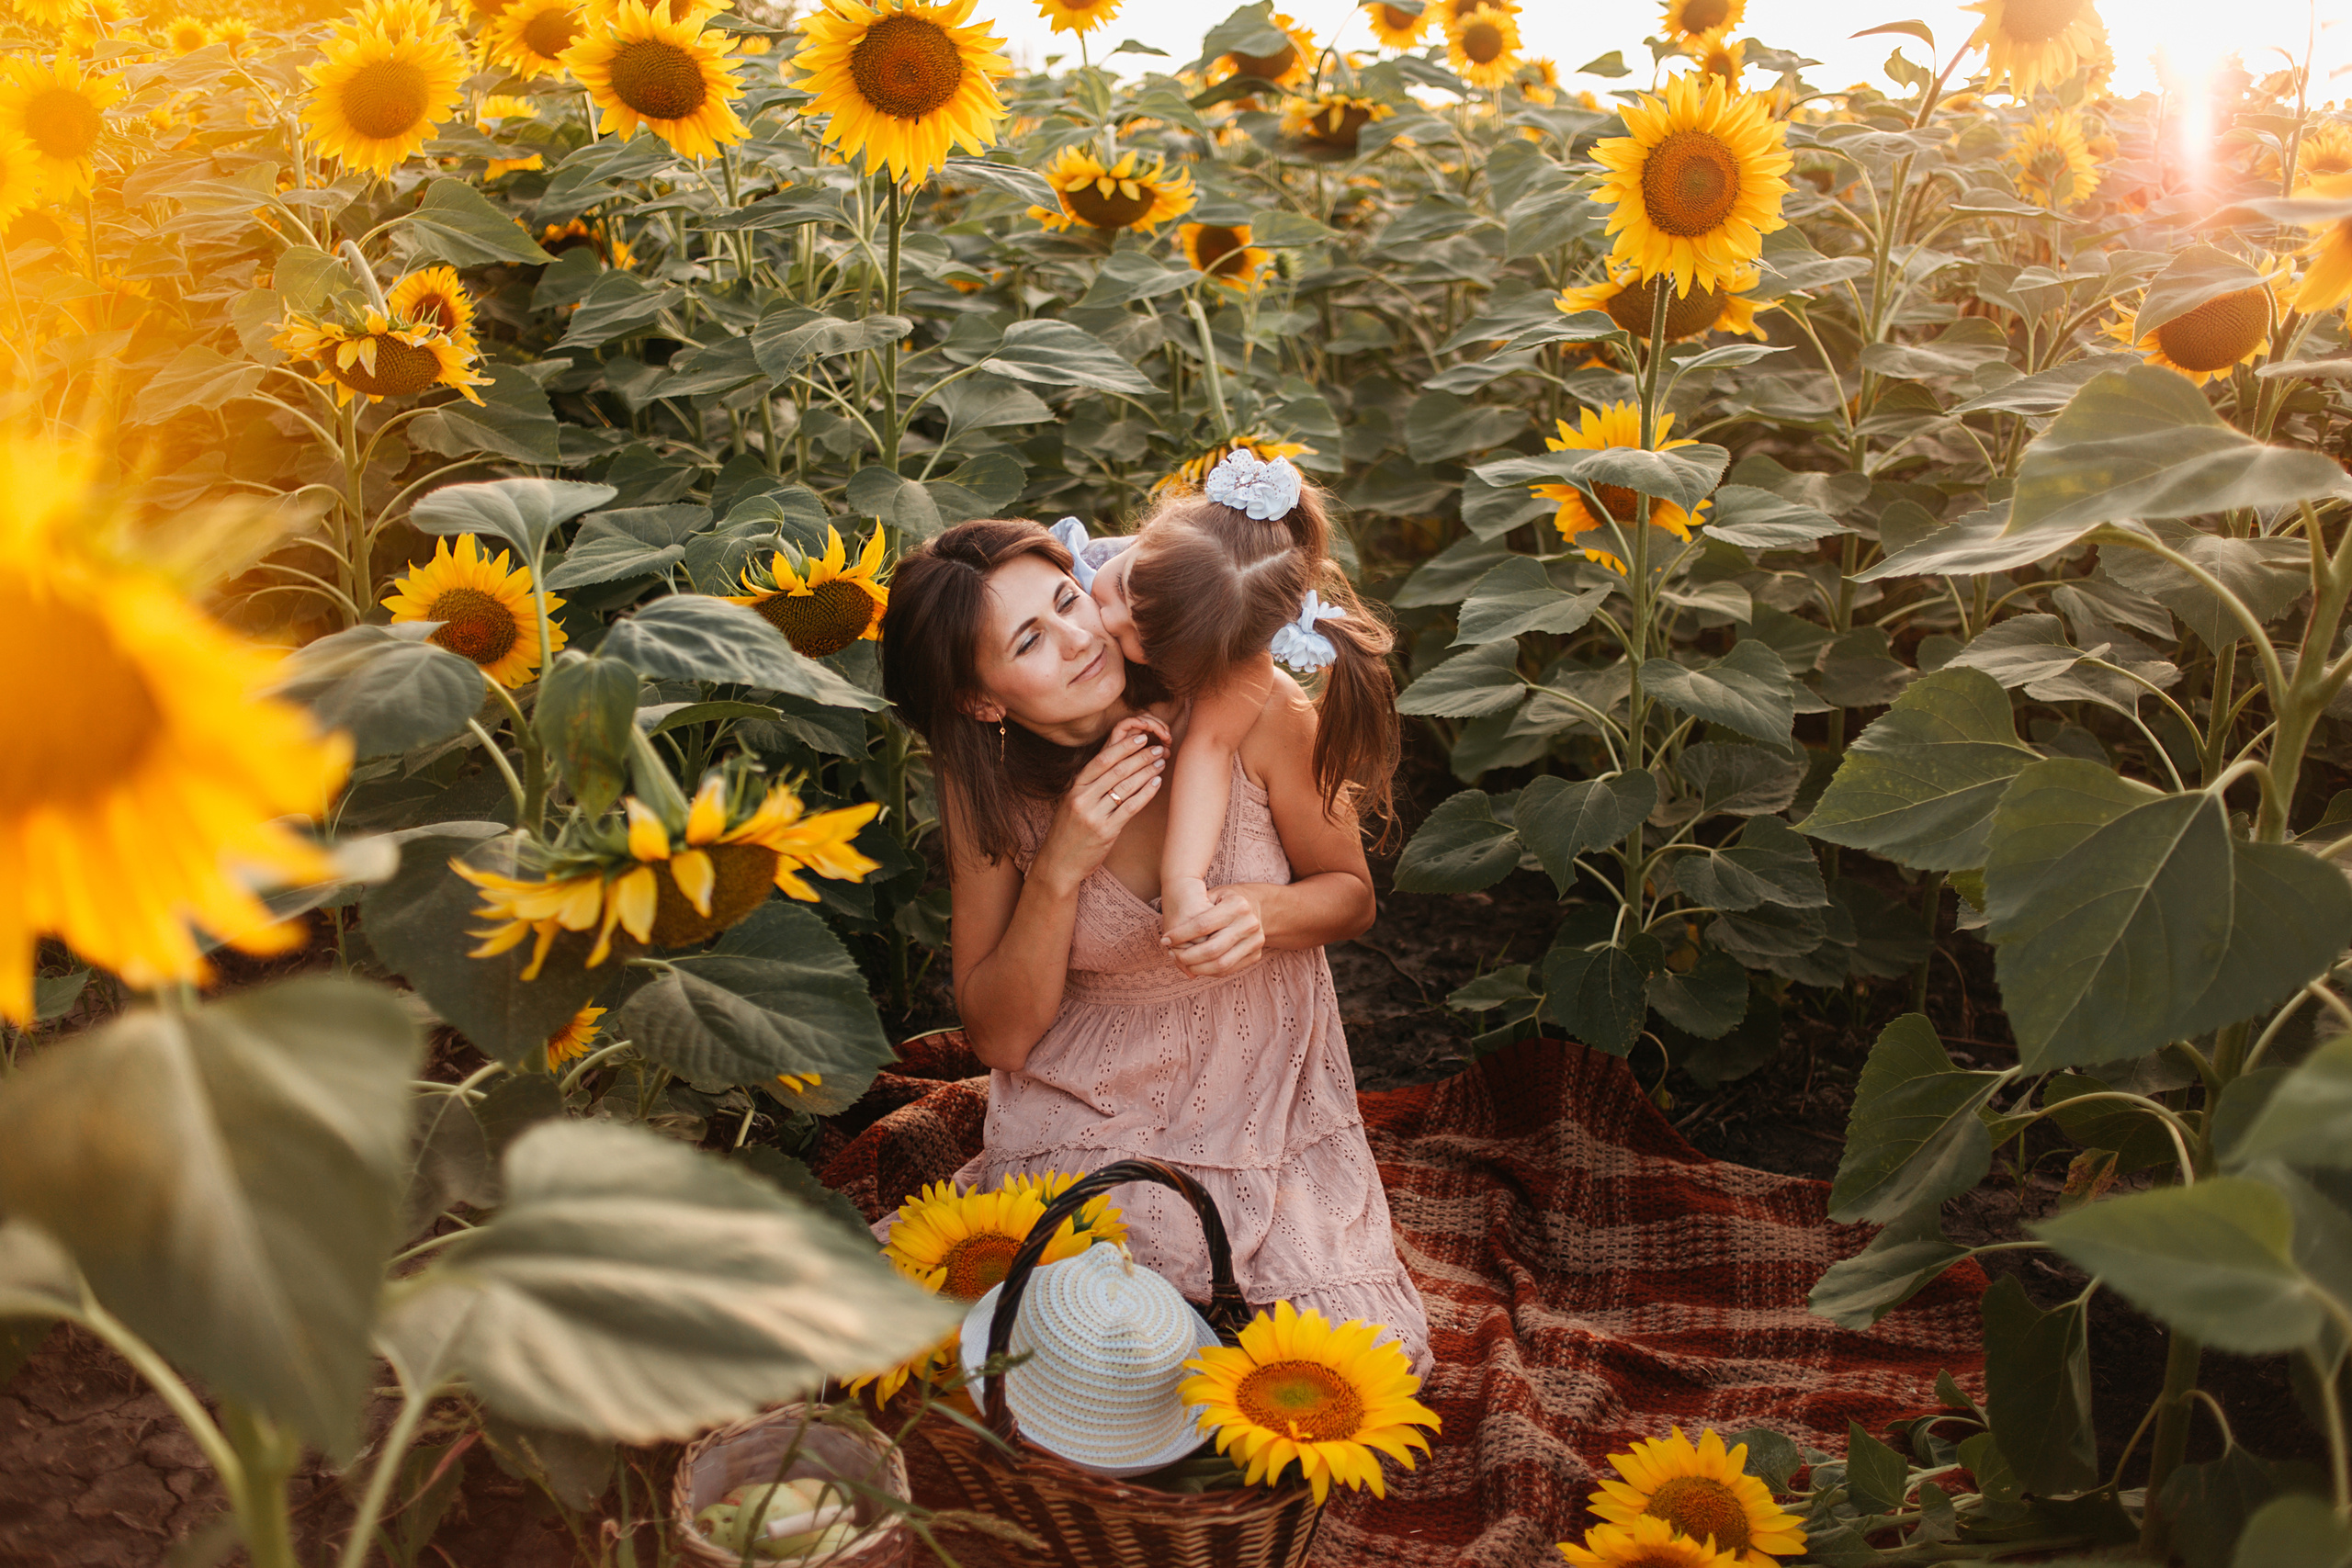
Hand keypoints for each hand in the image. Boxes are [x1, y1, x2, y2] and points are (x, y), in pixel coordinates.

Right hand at [1034, 720, 1165, 892]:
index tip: (1141, 738)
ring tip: (1161, 763)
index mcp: (1075, 788)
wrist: (1058, 863)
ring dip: (1147, 772)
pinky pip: (1130, 807)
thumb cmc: (1068, 832)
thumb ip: (1090, 786)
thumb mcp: (1072, 804)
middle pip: (1117, 770)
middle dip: (1141, 756)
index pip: (1102, 760)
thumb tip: (1114, 764)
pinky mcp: (1105, 831)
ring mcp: (1093, 815)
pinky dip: (1146, 793)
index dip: (1123, 746)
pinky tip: (1156, 783)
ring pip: (1125, 786)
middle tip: (1158, 748)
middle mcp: (1082, 798)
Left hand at [1160, 885, 1267, 977]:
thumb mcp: (1211, 895)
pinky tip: (1196, 965)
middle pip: (1212, 950)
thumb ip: (1193, 915)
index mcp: (1238, 905)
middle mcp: (1250, 924)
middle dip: (1187, 956)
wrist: (1256, 906)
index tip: (1165, 940)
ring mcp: (1256, 941)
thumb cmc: (1225, 899)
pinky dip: (1209, 971)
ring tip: (1182, 962)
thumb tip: (1169, 943)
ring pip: (1221, 965)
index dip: (1180, 935)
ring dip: (1196, 968)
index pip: (1203, 925)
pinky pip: (1228, 970)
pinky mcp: (1256, 955)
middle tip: (1171, 955)